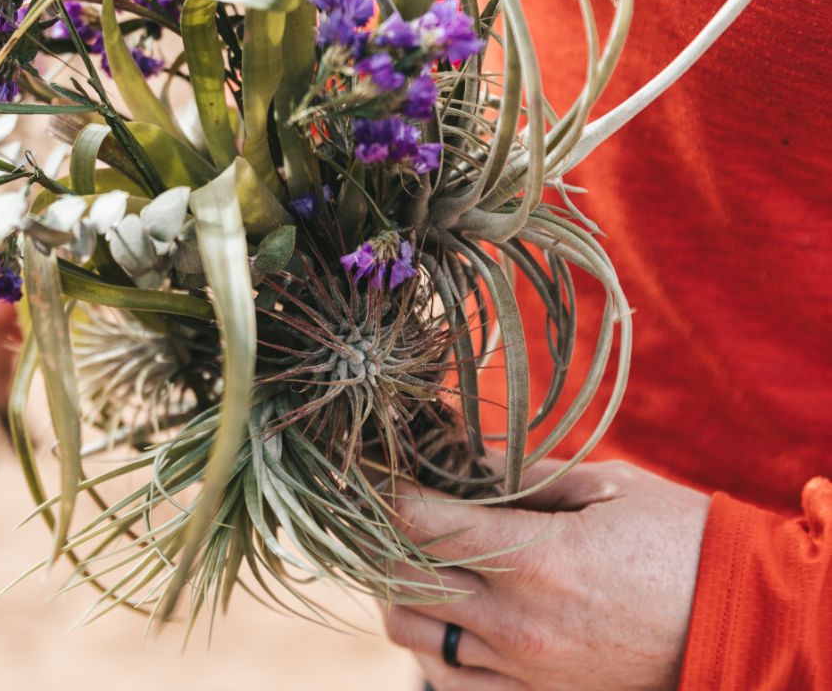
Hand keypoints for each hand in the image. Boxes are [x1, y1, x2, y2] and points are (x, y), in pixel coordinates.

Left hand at [381, 459, 710, 689]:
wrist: (743, 623)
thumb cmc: (680, 541)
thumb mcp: (606, 484)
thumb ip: (522, 471)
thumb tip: (457, 453)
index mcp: (534, 558)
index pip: (417, 521)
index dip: (386, 490)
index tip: (379, 469)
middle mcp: (517, 620)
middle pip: (398, 575)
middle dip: (378, 534)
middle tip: (384, 505)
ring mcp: (523, 667)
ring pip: (411, 630)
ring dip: (394, 588)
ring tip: (408, 555)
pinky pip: (448, 679)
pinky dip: (428, 644)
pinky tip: (439, 611)